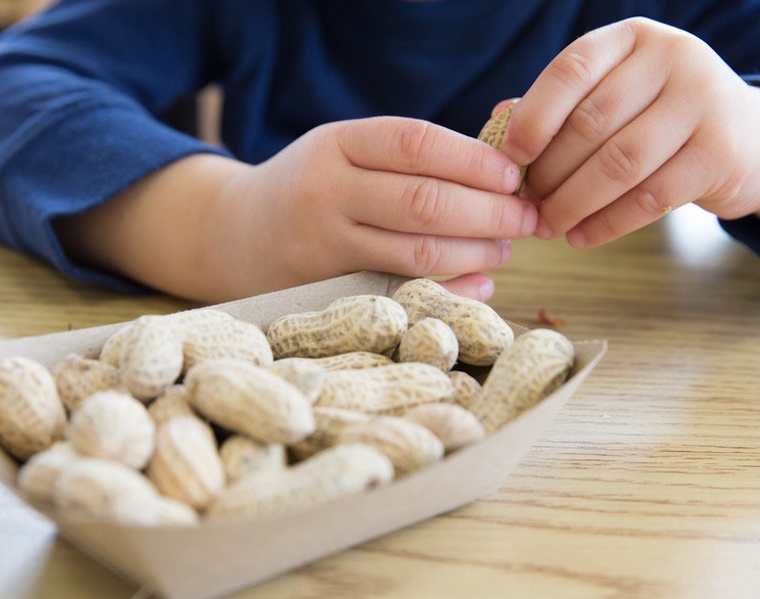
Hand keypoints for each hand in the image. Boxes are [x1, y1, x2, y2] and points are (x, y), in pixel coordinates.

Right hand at [205, 116, 536, 301]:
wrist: (233, 235)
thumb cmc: (312, 188)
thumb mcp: (344, 152)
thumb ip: (405, 155)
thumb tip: (502, 164)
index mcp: (337, 144)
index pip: (416, 143)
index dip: (474, 160)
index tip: (513, 176)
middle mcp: (326, 191)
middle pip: (425, 201)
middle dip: (490, 212)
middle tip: (526, 219)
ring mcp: (324, 245)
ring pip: (418, 252)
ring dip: (477, 253)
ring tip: (504, 248)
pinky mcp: (327, 290)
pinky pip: (404, 293)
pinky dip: (452, 291)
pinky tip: (480, 285)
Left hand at [500, 17, 759, 248]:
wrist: (750, 140)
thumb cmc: (658, 118)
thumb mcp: (614, 95)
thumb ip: (561, 105)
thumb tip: (497, 123)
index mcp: (634, 37)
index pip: (572, 68)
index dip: (534, 115)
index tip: (508, 157)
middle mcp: (674, 57)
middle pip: (592, 123)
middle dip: (550, 172)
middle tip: (524, 207)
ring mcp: (704, 102)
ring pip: (620, 164)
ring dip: (574, 203)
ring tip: (547, 226)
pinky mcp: (721, 154)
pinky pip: (651, 198)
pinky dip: (608, 223)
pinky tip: (580, 237)